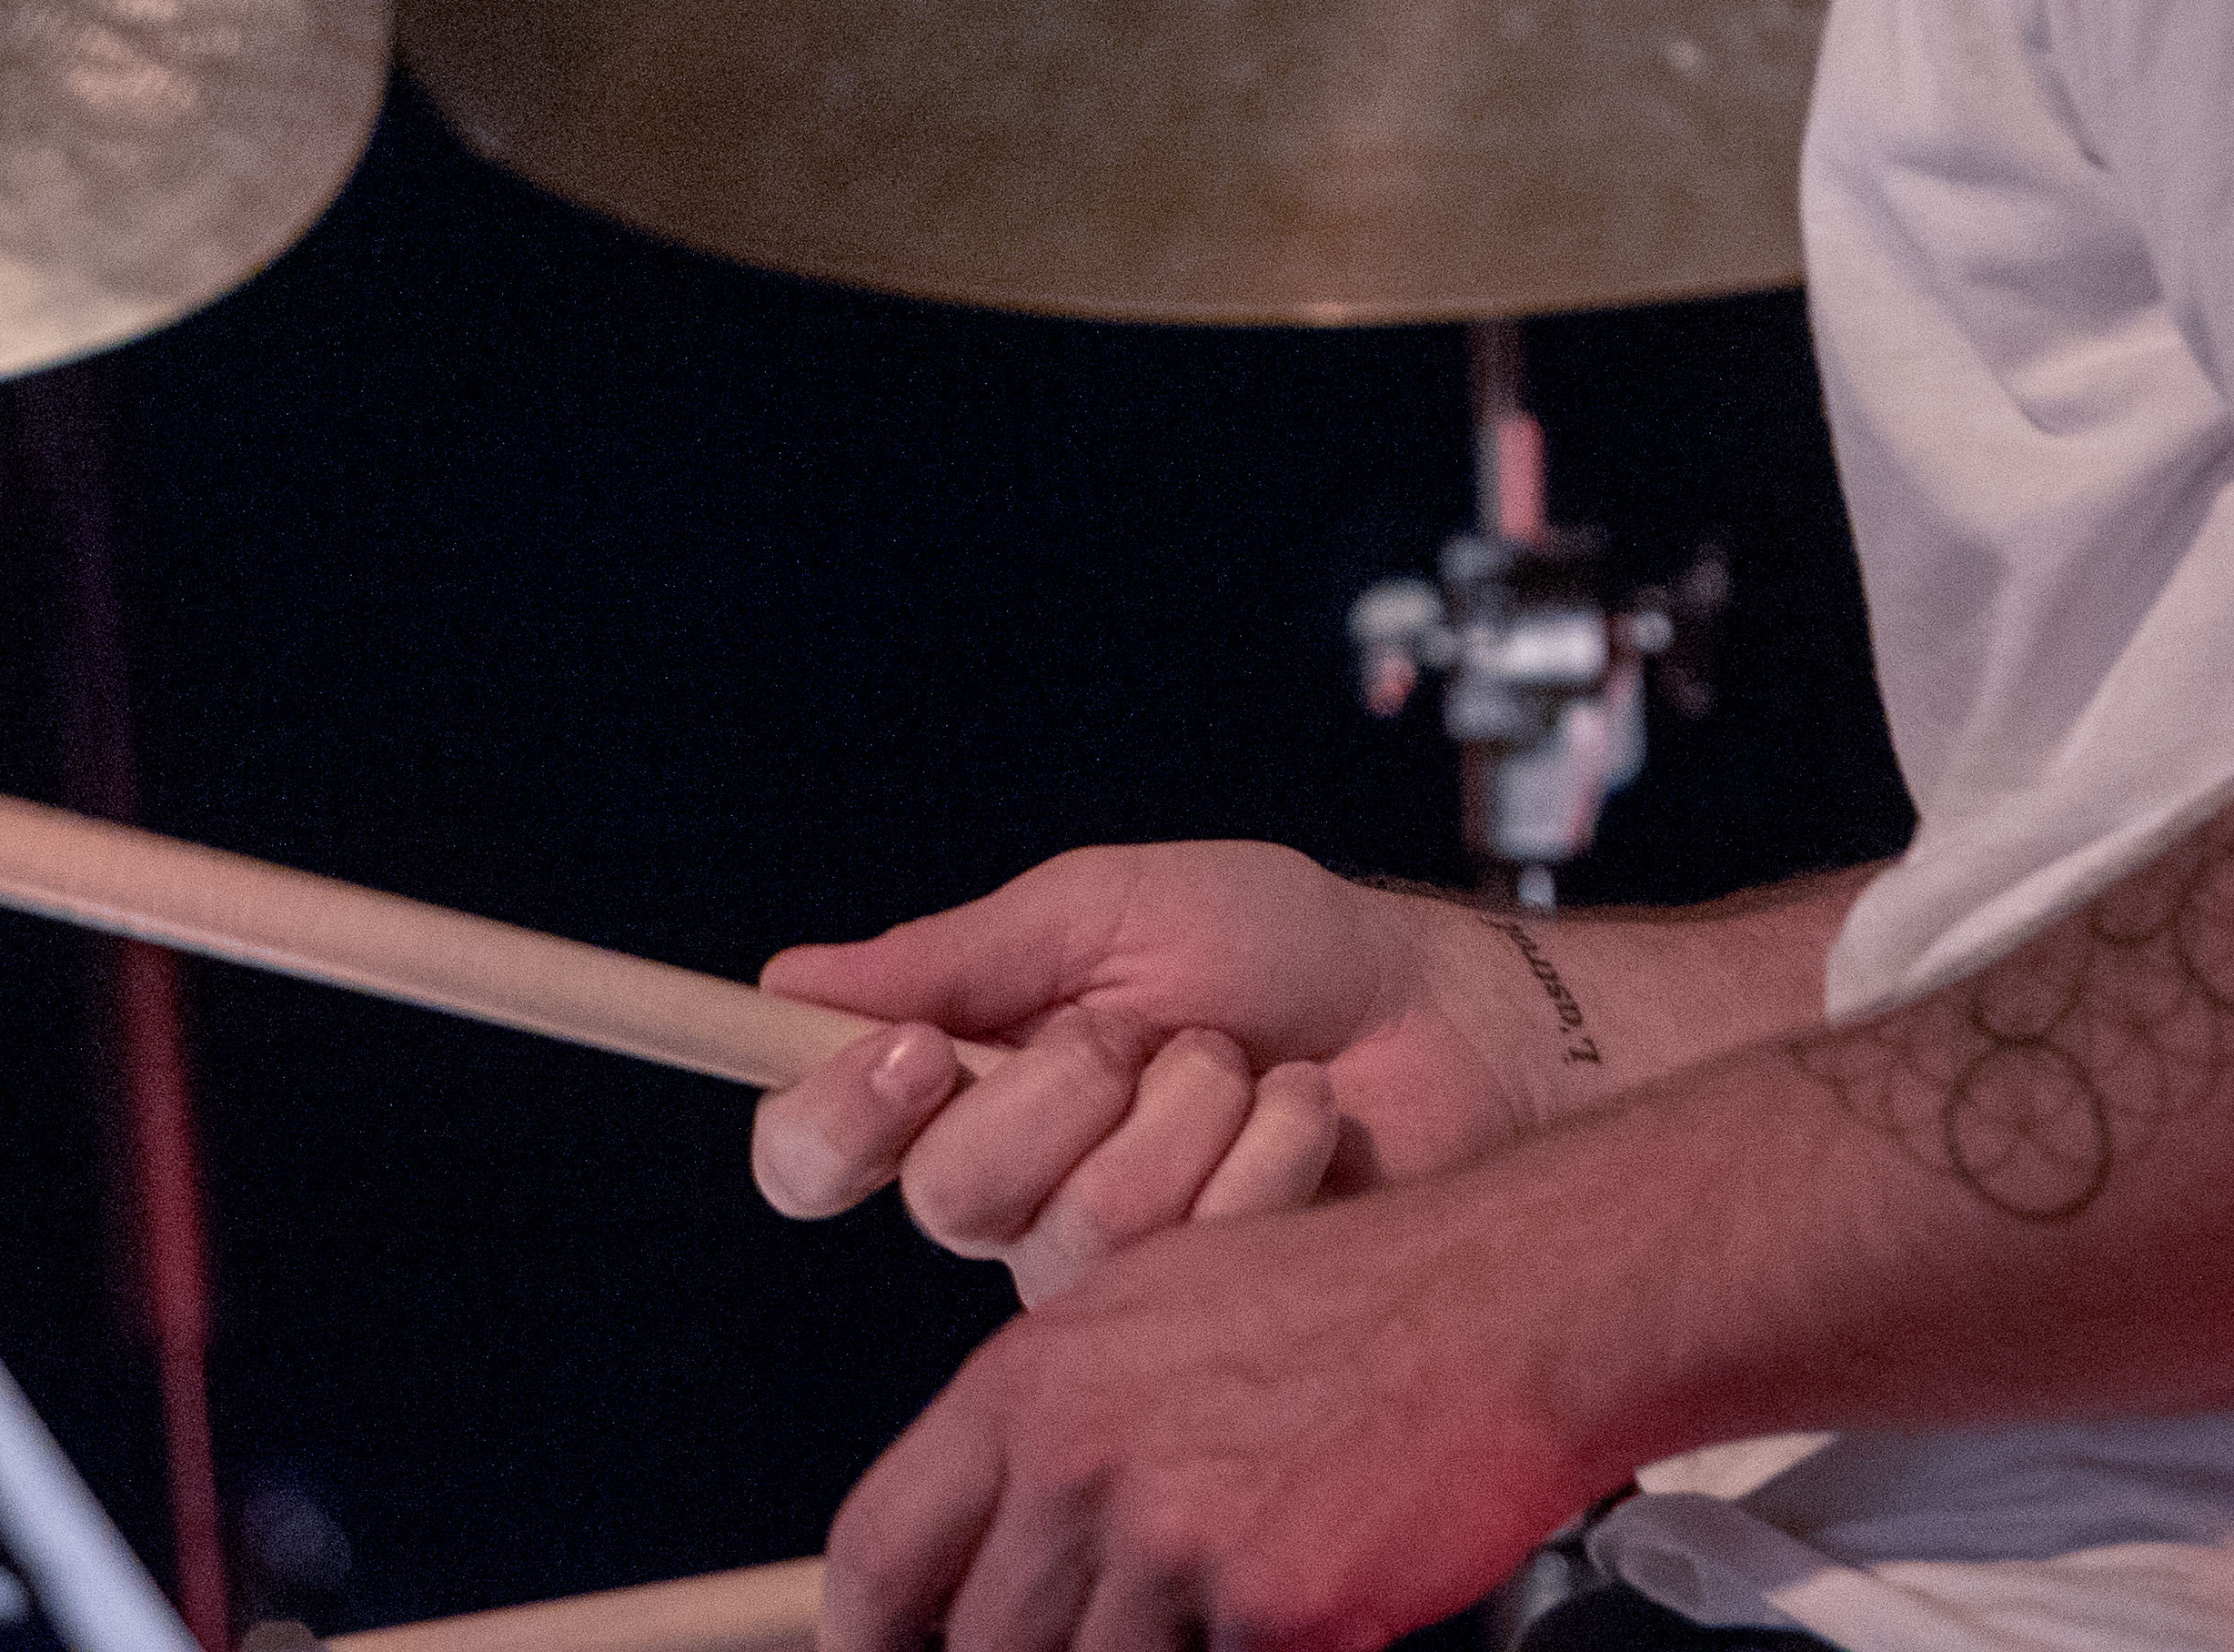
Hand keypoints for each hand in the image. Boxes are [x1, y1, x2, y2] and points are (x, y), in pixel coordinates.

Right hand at [754, 847, 1544, 1298]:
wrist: (1442, 1016)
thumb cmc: (1278, 948)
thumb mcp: (1107, 910)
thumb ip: (959, 956)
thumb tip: (791, 981)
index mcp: (962, 1092)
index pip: (812, 1153)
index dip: (834, 1120)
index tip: (918, 1051)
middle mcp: (1014, 1195)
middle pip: (944, 1198)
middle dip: (1060, 1087)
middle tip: (1136, 1030)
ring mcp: (1108, 1275)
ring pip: (1074, 1233)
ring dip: (1181, 1111)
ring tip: (1241, 1064)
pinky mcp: (1205, 1325)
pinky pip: (1188, 1262)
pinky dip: (1261, 1154)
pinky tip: (1299, 1117)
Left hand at [821, 1175, 1604, 1651]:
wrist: (1501, 1303)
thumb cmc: (1349, 1302)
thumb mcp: (1149, 1317)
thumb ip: (1055, 1431)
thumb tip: (998, 1543)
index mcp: (1030, 1381)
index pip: (881, 1549)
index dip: (871, 1636)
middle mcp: (1079, 1459)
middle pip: (984, 1644)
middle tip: (1091, 1641)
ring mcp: (1171, 1538)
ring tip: (1207, 1611)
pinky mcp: (1268, 1604)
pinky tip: (1289, 1614)